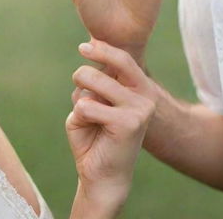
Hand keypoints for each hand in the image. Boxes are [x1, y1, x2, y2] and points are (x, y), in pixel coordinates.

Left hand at [67, 39, 157, 216]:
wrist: (102, 176)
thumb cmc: (95, 135)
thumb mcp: (95, 101)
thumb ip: (96, 83)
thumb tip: (89, 70)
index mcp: (140, 87)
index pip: (122, 58)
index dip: (102, 49)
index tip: (82, 47)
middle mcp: (145, 95)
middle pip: (105, 67)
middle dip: (82, 75)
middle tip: (78, 91)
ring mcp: (139, 108)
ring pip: (92, 83)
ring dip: (79, 97)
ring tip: (86, 115)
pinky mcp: (128, 123)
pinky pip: (87, 106)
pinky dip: (78, 116)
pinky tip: (90, 130)